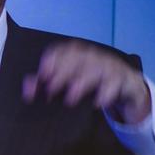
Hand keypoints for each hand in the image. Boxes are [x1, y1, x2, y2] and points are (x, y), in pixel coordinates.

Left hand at [22, 40, 150, 123]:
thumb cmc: (92, 82)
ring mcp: (109, 65)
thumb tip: (27, 90)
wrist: (126, 85)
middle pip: (78, 58)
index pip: (63, 50)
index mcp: (78, 54)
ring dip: (83, 82)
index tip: (42, 73)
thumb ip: (48, 83)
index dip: (53, 59)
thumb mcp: (71, 82)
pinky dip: (107, 92)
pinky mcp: (123, 78)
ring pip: (96, 68)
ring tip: (70, 98)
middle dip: (64, 72)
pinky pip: (116, 82)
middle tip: (51, 90)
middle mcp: (93, 56)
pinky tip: (97, 104)